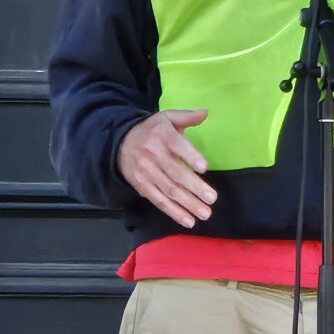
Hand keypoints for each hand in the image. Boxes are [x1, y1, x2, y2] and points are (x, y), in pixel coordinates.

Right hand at [117, 109, 216, 227]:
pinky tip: (189, 220)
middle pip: (175, 173)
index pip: (177, 145)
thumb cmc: (152, 131)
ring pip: (169, 190)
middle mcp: (154, 155)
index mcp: (162, 135)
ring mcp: (147, 173)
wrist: (120, 144)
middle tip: (212, 198)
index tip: (204, 167)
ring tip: (205, 213)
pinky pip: (159, 201)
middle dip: (194, 187)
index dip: (190, 156)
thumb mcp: (166, 118)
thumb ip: (186, 117)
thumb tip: (205, 113)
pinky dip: (174, 212)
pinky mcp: (143, 187)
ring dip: (188, 204)